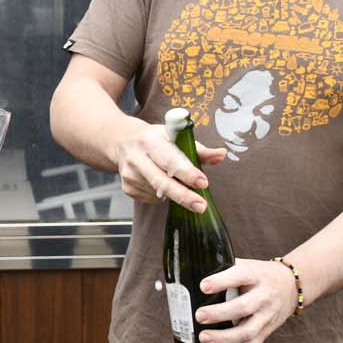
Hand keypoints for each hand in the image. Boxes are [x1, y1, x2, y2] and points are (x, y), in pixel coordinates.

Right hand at [111, 120, 225, 211]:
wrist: (121, 142)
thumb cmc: (153, 139)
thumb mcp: (174, 136)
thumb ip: (199, 149)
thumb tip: (221, 155)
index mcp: (149, 141)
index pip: (169, 160)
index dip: (187, 172)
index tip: (202, 182)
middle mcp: (136, 158)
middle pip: (161, 182)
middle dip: (183, 196)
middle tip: (200, 206)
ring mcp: (129, 175)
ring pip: (159, 193)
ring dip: (174, 193)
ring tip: (176, 181)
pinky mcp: (127, 189)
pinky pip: (152, 199)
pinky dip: (162, 196)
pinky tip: (160, 183)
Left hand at [191, 257, 300, 342]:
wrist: (292, 285)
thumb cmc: (259, 274)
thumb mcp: (246, 264)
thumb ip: (223, 268)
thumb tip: (188, 271)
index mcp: (255, 275)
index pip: (239, 276)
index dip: (221, 282)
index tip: (203, 286)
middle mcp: (263, 296)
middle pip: (243, 307)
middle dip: (219, 313)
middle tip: (199, 316)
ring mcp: (266, 316)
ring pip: (248, 332)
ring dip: (224, 338)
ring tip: (203, 338)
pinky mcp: (266, 332)